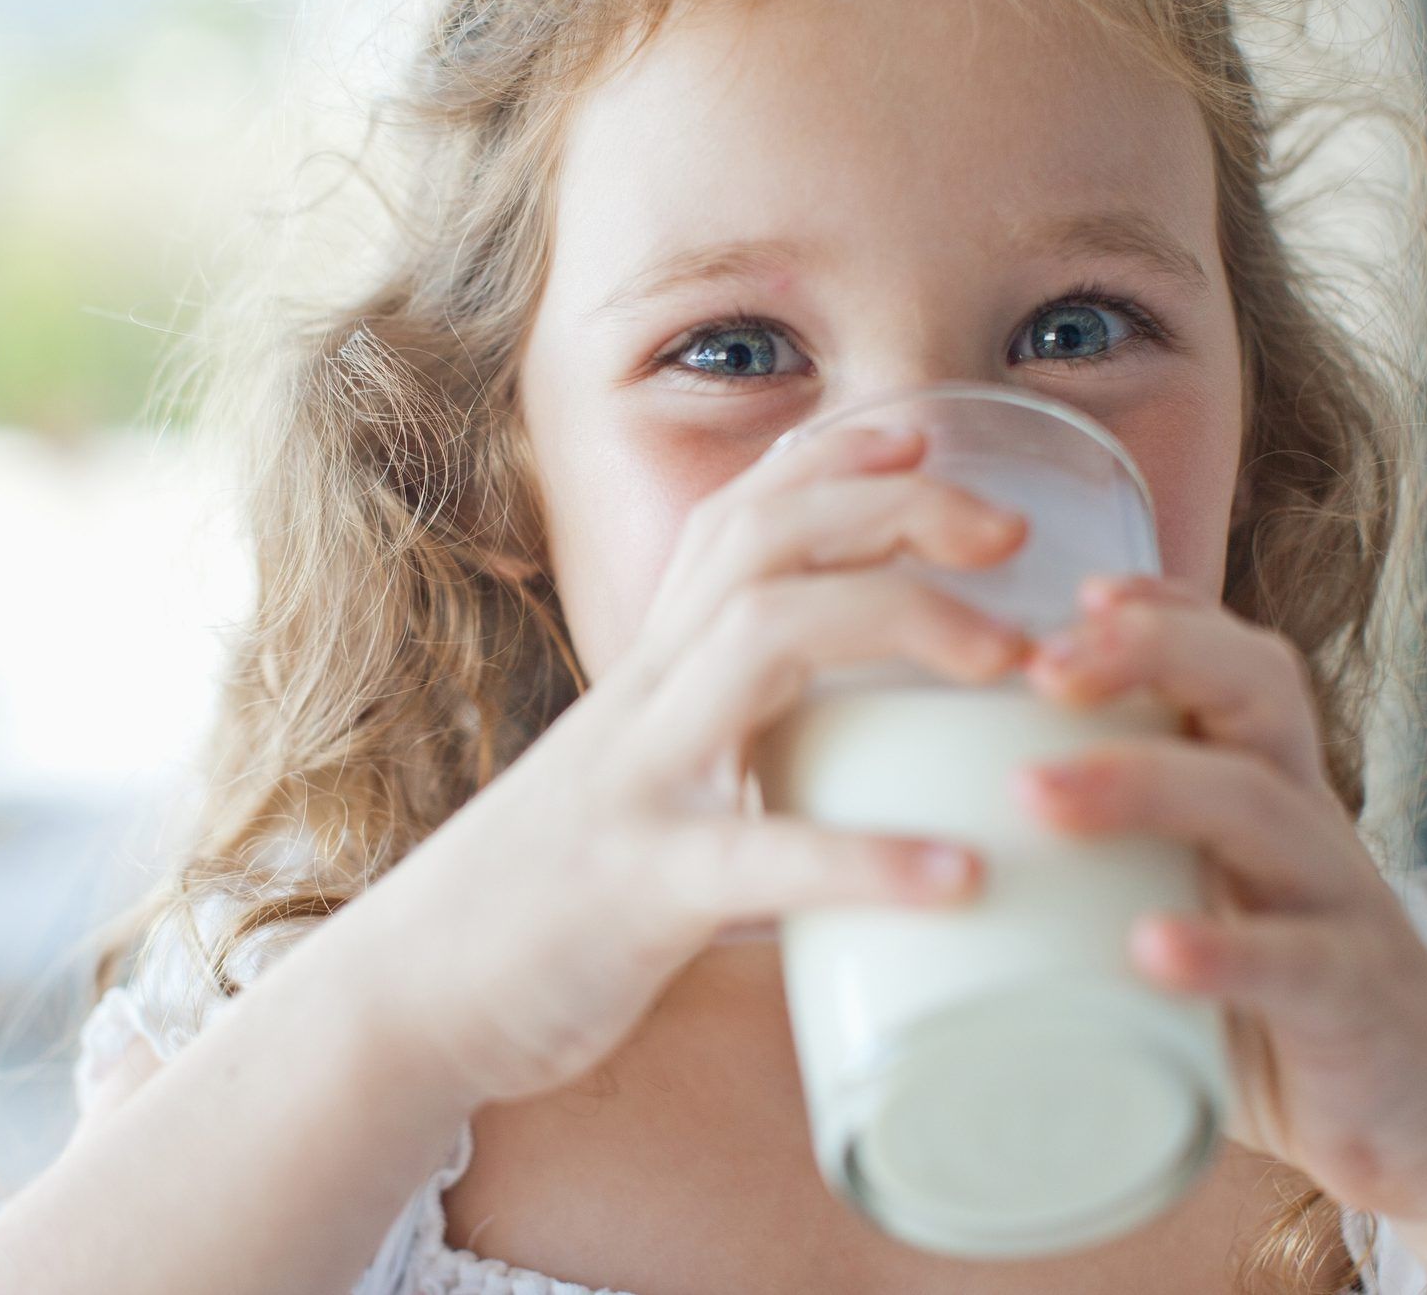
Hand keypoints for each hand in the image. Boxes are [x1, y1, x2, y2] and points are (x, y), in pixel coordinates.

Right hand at [349, 422, 1028, 1109]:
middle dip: (890, 508)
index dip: (830, 459)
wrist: (416, 994)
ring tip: (1011, 660)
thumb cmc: (551, 895)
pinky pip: (756, 855)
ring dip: (897, 620)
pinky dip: (862, 858)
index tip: (926, 431)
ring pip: (760, 640)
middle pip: (761, 542)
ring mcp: (636, 783)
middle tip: (1010, 531)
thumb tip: (856, 761)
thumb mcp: (640, 783)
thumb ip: (729, 748)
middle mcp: (642, 699)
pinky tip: (957, 876)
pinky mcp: (636, 889)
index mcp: (652, 674)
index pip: (735, 520)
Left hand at [1009, 573, 1426, 1230]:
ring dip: (1142, 784)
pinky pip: (1294, 961)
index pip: (1228, 661)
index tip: (1075, 595)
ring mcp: (1336, 904)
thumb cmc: (1267, 1003)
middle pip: (1251, 690)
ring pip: (1256, 804)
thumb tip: (927, 856)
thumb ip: (1097, 869)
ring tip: (1037, 792)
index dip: (1163, 611)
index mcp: (1260, 786)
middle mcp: (1304, 821)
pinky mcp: (1353, 1000)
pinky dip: (1221, 949)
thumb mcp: (1187, 904)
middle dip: (1149, 654)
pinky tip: (1147, 945)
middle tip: (1039, 669)